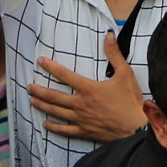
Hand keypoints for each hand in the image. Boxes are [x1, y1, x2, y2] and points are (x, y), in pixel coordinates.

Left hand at [30, 35, 146, 143]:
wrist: (137, 128)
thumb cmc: (131, 101)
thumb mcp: (125, 74)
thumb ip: (115, 54)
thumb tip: (109, 35)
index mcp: (88, 89)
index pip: (65, 75)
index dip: (51, 67)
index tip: (40, 61)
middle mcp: (81, 104)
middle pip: (55, 96)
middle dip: (40, 90)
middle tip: (28, 86)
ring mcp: (81, 119)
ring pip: (57, 112)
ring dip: (43, 106)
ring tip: (32, 101)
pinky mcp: (85, 131)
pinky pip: (65, 130)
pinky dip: (54, 127)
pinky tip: (46, 125)